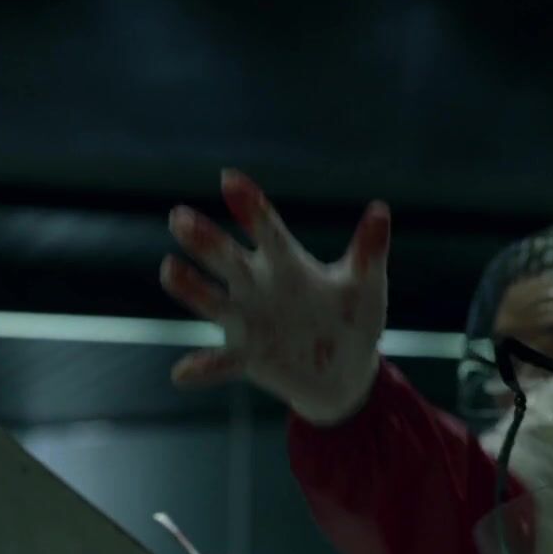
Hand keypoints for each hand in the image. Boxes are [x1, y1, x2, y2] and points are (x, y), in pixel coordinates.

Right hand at [161, 169, 390, 424]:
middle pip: (228, 260)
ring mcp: (249, 323)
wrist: (347, 375)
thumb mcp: (366, 286)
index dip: (250, 206)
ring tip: (171, 269)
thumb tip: (381, 210)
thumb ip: (369, 252)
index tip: (229, 179)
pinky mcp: (248, 358)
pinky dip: (205, 367)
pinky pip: (222, 364)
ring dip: (192, 288)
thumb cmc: (354, 319)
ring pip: (214, 302)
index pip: (267, 229)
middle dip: (206, 240)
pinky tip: (183, 372)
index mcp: (288, 265)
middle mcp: (259, 288)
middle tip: (180, 217)